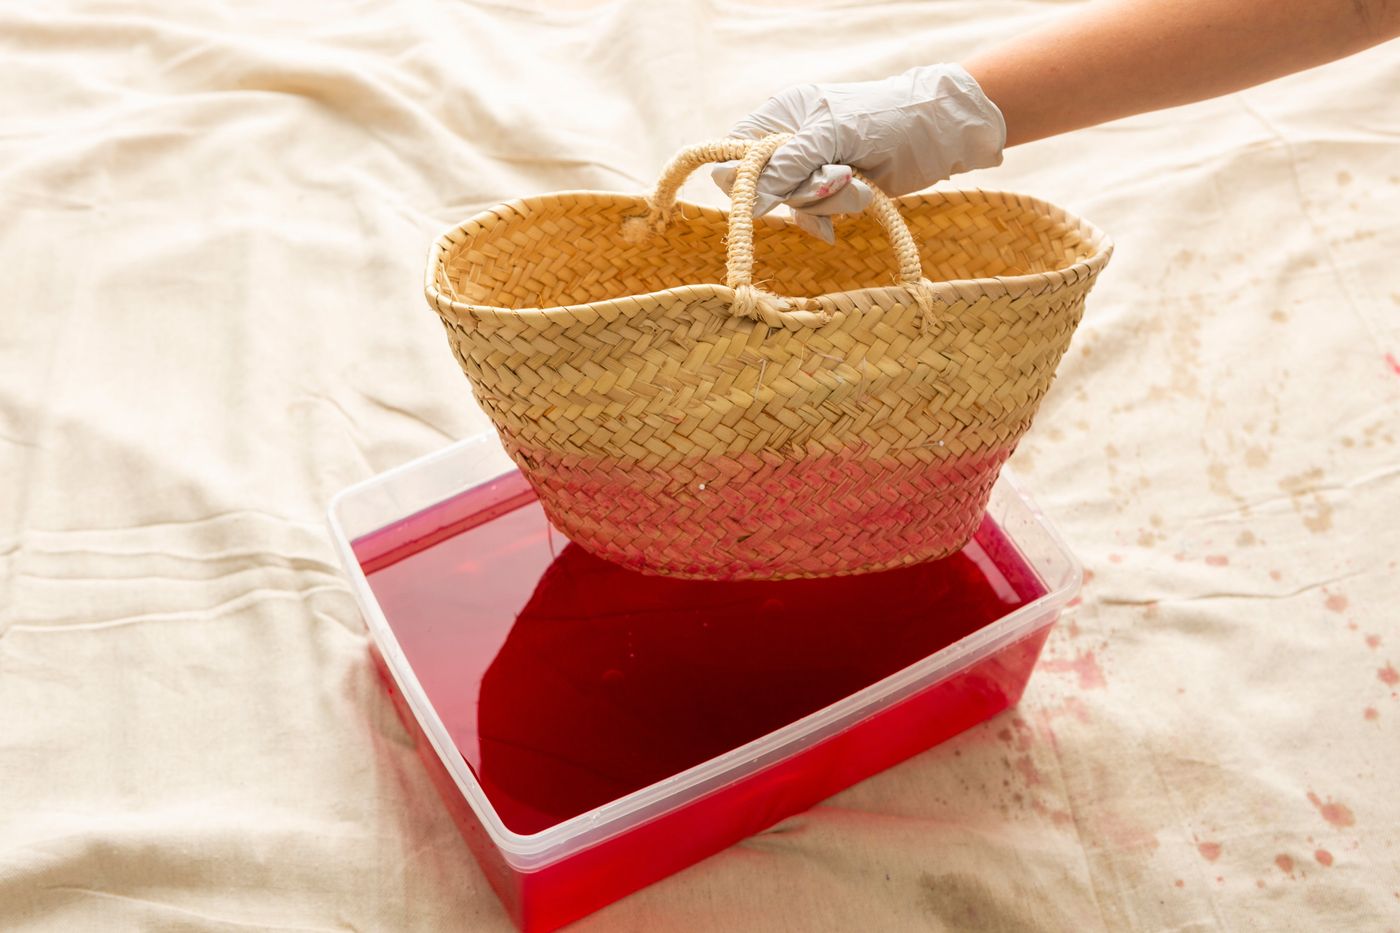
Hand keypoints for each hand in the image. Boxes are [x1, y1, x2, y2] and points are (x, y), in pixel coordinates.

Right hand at [711, 64, 1004, 242]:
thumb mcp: (829, 136)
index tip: (768, 189)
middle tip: (836, 176)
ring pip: (791, 205)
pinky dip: (831, 217)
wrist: (937, 134)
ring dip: (825, 201)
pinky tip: (857, 202)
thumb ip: (785, 166)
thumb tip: (747, 201)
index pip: (735, 152)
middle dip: (799, 190)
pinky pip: (812, 217)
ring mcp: (811, 170)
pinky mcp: (831, 193)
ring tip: (857, 180)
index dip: (745, 176)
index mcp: (779, 115)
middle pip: (762, 187)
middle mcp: (789, 143)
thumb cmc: (883, 119)